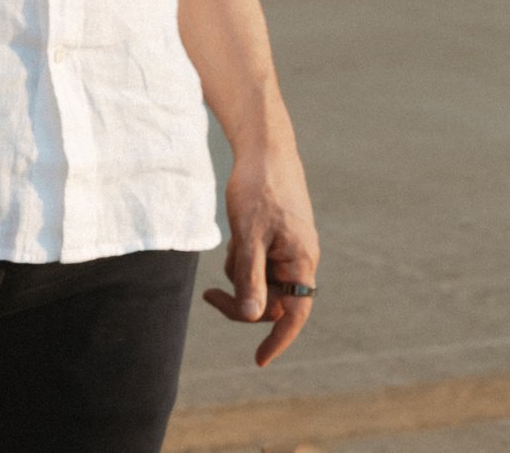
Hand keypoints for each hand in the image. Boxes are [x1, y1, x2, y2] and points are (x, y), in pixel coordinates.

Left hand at [201, 148, 317, 366]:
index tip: (259, 360)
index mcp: (301, 260)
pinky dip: (244, 257)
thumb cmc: (258, 189)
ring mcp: (291, 248)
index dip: (278, 339)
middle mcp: (301, 258)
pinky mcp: (279, 238)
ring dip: (242, 273)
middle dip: (243, 299)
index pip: (295, 313)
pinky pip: (259, 262)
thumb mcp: (248, 234)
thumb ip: (251, 276)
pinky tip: (239, 232)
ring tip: (235, 241)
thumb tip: (252, 317)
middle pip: (273, 301)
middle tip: (208, 295)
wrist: (265, 149)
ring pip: (262, 281)